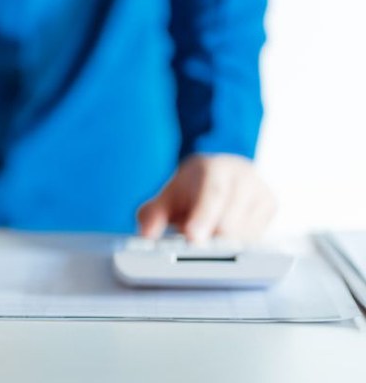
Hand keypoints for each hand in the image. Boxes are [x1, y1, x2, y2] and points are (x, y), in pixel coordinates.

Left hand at [137, 154, 275, 241]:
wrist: (218, 173)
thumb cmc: (192, 189)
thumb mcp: (167, 197)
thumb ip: (152, 215)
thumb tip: (146, 235)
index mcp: (216, 168)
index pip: (213, 194)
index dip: (203, 218)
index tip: (192, 239)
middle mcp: (244, 177)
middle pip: (231, 221)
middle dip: (210, 241)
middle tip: (193, 250)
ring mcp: (261, 192)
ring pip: (245, 236)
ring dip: (223, 247)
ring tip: (207, 236)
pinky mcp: (271, 208)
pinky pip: (256, 240)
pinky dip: (237, 247)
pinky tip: (224, 238)